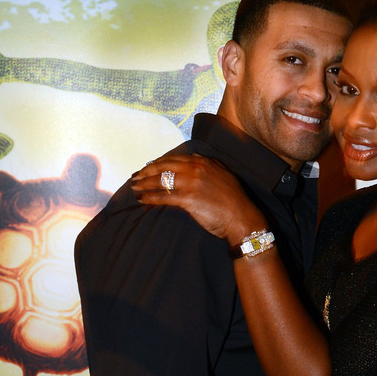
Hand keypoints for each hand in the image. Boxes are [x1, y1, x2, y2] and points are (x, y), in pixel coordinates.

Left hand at [131, 154, 267, 243]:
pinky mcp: (188, 198)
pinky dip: (149, 198)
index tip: (150, 167)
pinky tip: (142, 200)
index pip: (175, 158)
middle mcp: (197, 168)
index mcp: (205, 161)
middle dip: (147, 171)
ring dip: (144, 184)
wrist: (242, 217)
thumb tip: (192, 167)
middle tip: (136, 176)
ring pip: (160, 180)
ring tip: (135, 188)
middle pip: (164, 166)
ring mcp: (192, 182)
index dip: (160, 162)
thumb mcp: (223, 176)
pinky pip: (163, 196)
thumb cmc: (234, 201)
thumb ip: (207, 169)